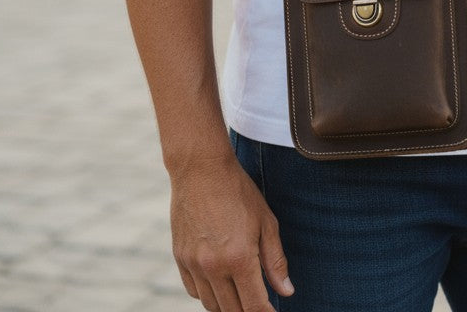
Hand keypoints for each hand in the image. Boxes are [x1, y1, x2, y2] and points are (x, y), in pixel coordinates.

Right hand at [170, 154, 293, 309]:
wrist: (201, 169)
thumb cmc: (238, 191)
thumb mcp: (265, 221)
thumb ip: (275, 261)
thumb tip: (286, 292)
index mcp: (239, 258)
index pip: (254, 307)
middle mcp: (214, 267)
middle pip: (232, 311)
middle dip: (248, 311)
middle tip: (259, 302)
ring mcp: (193, 264)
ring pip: (211, 305)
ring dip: (228, 306)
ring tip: (241, 294)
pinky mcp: (180, 258)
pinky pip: (194, 291)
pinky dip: (208, 294)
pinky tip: (220, 283)